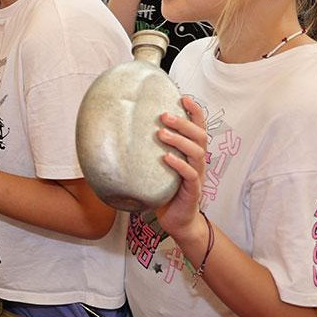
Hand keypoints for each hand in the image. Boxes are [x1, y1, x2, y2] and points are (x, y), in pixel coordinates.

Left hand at [155, 97, 206, 242]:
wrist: (177, 220)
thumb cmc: (165, 190)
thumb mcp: (156, 167)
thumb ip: (148, 151)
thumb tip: (117, 133)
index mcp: (192, 153)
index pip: (199, 127)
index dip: (194, 111)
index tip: (183, 96)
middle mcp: (198, 161)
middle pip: (199, 135)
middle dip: (183, 122)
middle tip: (163, 115)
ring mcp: (198, 176)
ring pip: (197, 152)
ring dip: (179, 140)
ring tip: (161, 133)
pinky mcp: (193, 191)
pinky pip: (190, 175)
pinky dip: (179, 165)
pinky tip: (166, 158)